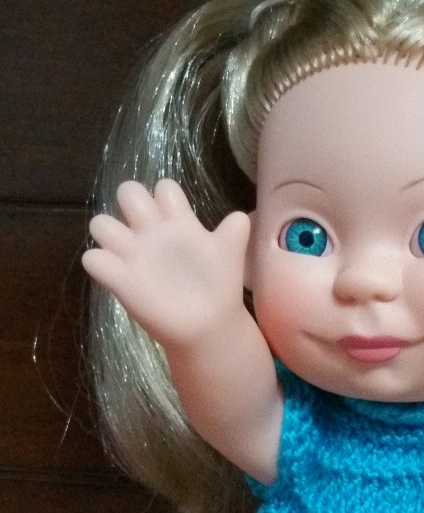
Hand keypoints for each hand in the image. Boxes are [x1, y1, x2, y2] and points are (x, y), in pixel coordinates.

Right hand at [84, 180, 250, 347]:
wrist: (210, 324)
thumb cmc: (218, 286)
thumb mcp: (230, 256)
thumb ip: (234, 233)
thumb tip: (241, 218)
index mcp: (177, 221)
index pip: (162, 188)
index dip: (165, 194)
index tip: (176, 215)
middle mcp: (151, 233)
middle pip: (127, 192)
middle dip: (131, 199)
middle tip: (146, 226)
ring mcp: (133, 255)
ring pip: (101, 224)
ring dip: (109, 230)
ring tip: (129, 251)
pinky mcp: (120, 280)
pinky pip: (94, 260)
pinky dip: (100, 262)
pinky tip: (119, 275)